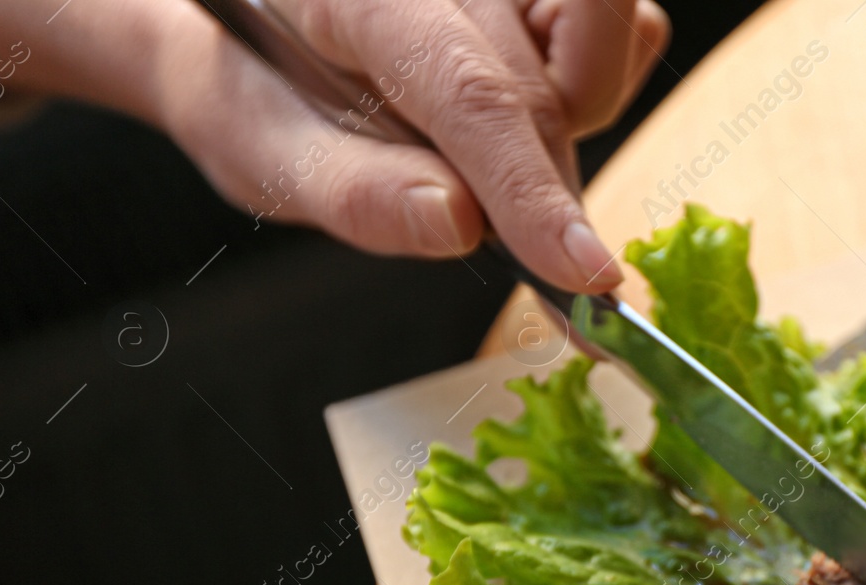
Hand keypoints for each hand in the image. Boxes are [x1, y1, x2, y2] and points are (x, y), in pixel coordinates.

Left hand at [0, 0, 668, 288]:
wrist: (245, 19)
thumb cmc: (255, 89)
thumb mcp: (263, 152)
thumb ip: (356, 192)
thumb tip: (457, 227)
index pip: (471, 94)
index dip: (533, 192)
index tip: (586, 277)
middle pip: (541, 93)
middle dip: (541, 191)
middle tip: (528, 257)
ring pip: (599, 59)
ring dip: (569, 131)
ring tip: (492, 158)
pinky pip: (620, 31)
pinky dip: (591, 88)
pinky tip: (519, 112)